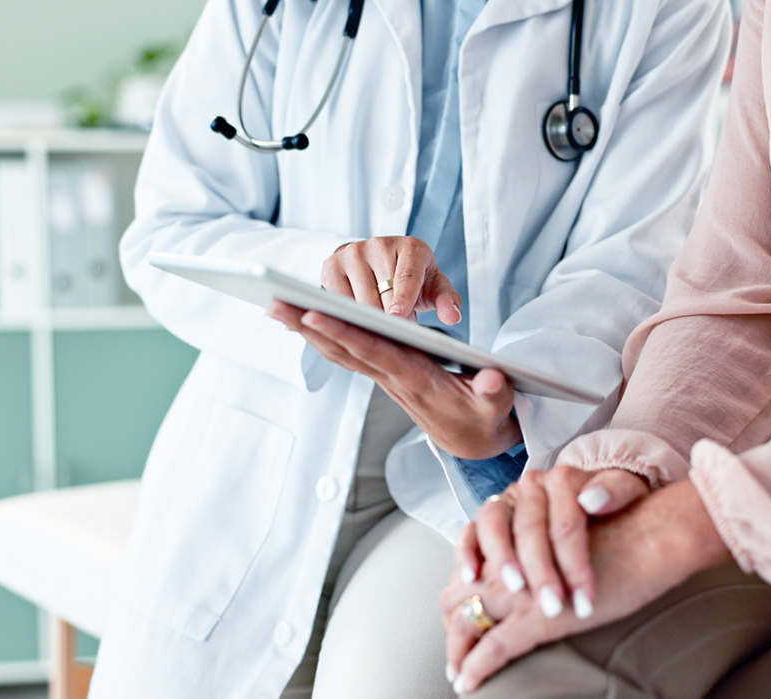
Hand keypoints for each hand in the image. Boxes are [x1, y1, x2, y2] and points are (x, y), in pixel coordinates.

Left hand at [268, 304, 520, 458]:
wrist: (473, 441)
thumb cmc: (485, 418)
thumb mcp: (497, 408)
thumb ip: (495, 392)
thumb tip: (490, 379)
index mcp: (417, 380)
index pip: (375, 353)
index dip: (345, 334)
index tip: (314, 314)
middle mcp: (393, 378)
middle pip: (344, 349)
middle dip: (309, 327)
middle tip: (274, 304)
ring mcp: (385, 377)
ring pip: (339, 351)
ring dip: (307, 331)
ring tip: (276, 306)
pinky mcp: (385, 373)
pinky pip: (347, 353)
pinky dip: (323, 337)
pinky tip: (303, 322)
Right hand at [323, 236, 461, 323]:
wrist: (380, 264)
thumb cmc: (414, 279)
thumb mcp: (434, 288)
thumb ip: (447, 301)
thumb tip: (452, 316)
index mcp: (411, 248)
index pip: (407, 276)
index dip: (403, 297)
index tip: (398, 317)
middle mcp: (379, 245)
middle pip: (382, 293)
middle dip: (391, 320)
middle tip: (398, 333)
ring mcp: (352, 253)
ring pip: (359, 300)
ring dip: (370, 320)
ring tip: (381, 325)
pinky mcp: (331, 266)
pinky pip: (338, 300)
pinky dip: (348, 316)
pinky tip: (358, 319)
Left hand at [442, 480, 731, 692]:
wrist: (650, 534)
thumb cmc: (621, 535)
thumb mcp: (570, 534)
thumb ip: (544, 546)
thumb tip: (532, 571)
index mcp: (513, 532)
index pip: (468, 566)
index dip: (459, 595)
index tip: (460, 619)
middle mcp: (509, 556)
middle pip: (457, 593)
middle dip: (452, 626)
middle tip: (455, 652)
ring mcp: (520, 586)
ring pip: (468, 618)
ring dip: (457, 649)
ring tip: (458, 671)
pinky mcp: (540, 615)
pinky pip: (497, 645)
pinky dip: (477, 666)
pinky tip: (468, 682)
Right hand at [455, 467, 649, 623]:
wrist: (595, 497)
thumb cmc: (613, 504)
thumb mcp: (629, 492)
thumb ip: (618, 490)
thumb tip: (592, 499)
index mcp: (563, 479)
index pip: (567, 521)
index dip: (576, 563)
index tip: (586, 600)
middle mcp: (531, 486)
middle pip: (530, 526)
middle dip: (541, 571)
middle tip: (552, 607)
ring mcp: (507, 500)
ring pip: (494, 523)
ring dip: (502, 558)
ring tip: (515, 590)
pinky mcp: (489, 517)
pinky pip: (469, 530)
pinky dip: (466, 552)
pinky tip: (473, 577)